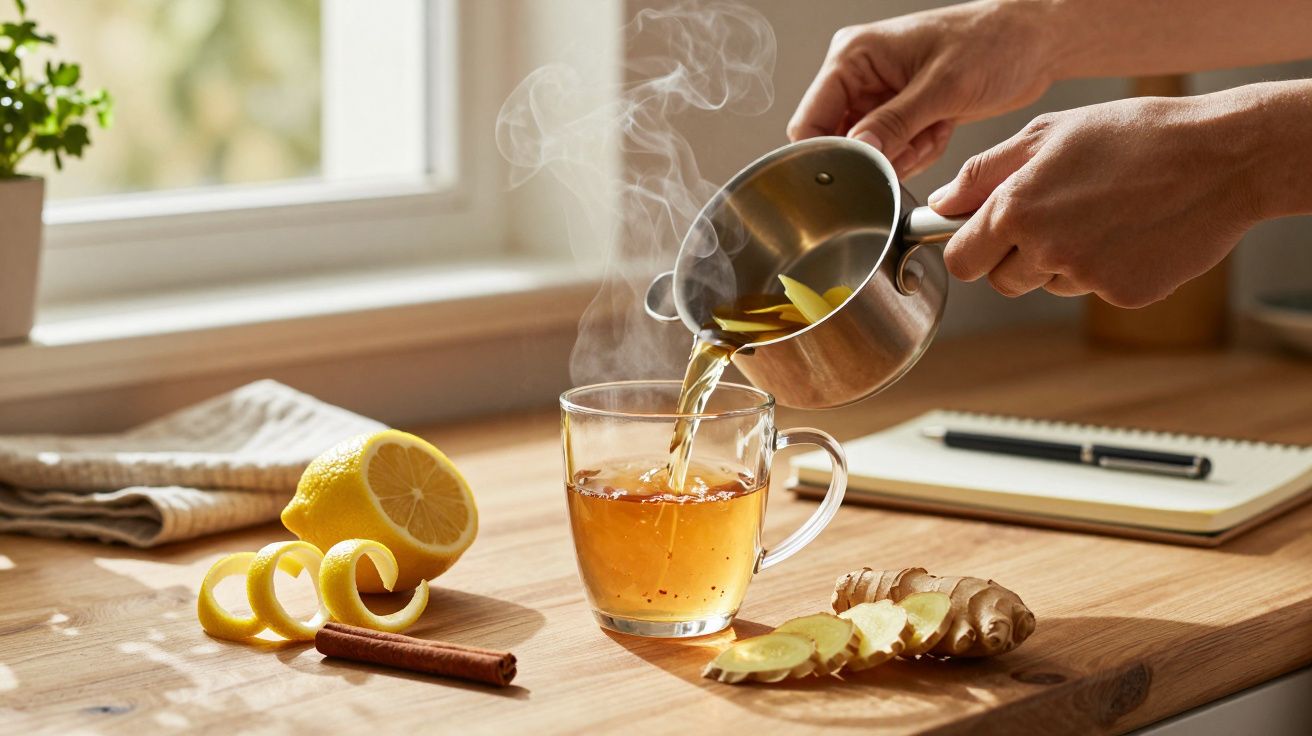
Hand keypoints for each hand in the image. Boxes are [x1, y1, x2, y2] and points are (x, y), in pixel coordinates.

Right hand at [787, 1, 1055, 177]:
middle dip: (878, 153)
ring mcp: (880, 95)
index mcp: (854, 56)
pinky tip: (941, 128)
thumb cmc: (993, 42)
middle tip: (914, 142)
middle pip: (840, 140)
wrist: (1034, 43)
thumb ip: (893, 123)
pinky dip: (917, 150)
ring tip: (935, 128)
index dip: (830, 151)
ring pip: (868, 151)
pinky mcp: (900, 112)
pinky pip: (893, 151)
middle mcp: (860, 75)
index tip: (860, 168)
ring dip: (903, 153)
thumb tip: (858, 151)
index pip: (811, 119)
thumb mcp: (942, 88)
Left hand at [929, 95, 1261, 307]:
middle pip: (1001, 281)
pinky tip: (1132, 231)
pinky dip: (1105, 268)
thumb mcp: (1048, 134)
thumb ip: (984, 173)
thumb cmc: (1134, 135)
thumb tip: (940, 205)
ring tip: (1102, 214)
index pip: (961, 259)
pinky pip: (1093, 290)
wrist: (1223, 158)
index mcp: (1017, 208)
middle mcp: (1044, 248)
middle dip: (1015, 258)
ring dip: (1061, 261)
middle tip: (1055, 215)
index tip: (981, 237)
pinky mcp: (1122, 295)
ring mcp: (1085, 276)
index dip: (969, 249)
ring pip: (1048, 284)